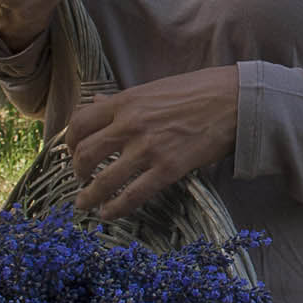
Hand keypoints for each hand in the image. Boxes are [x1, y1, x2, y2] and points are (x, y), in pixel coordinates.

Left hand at [68, 67, 238, 219]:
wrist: (234, 100)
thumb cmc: (196, 91)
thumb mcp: (152, 88)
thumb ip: (121, 101)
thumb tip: (94, 102)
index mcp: (125, 101)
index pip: (79, 122)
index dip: (69, 142)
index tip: (72, 152)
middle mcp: (130, 124)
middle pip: (85, 153)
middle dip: (77, 171)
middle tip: (79, 179)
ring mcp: (148, 148)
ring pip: (103, 179)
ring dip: (89, 196)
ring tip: (85, 204)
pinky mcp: (168, 169)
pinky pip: (133, 195)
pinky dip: (115, 209)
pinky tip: (108, 214)